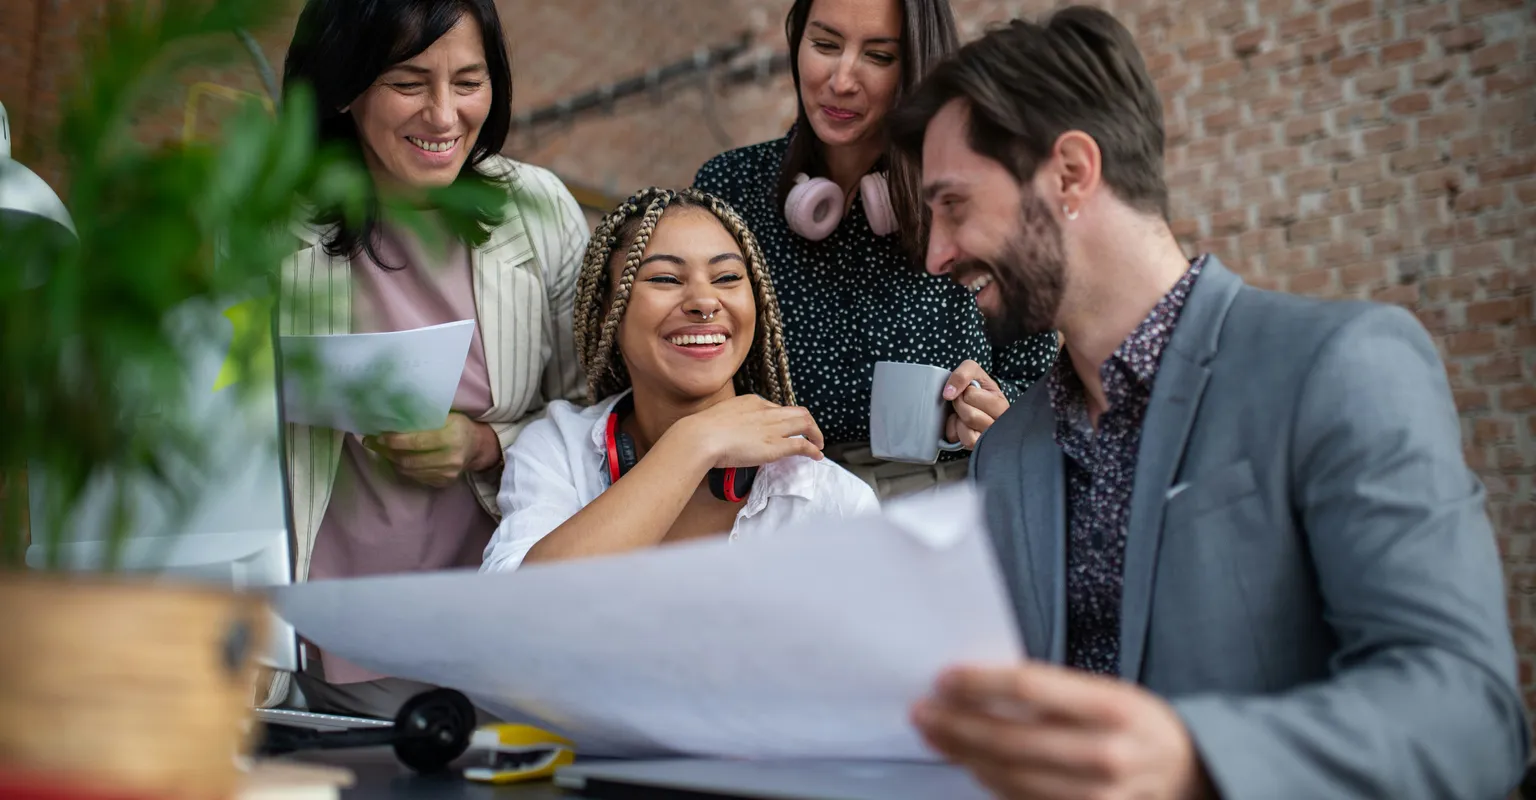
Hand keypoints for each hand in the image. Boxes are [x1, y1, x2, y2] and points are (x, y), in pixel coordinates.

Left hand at [363, 412, 500, 487]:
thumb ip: (424, 418)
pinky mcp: (443, 482)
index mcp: (452, 436)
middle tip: (376, 444)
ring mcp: (448, 473)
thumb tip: (392, 418)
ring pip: (410, 471)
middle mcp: (451, 458)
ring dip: (393, 461)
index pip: (416, 441)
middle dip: (389, 452)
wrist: (477, 447)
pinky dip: (403, 468)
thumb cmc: (458, 426)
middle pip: (410, 459)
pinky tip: (399, 459)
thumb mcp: (446, 416)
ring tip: (385, 451)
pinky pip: (416, 477)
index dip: (395, 440)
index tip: (379, 436)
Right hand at [671, 395, 825, 468]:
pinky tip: (817, 455)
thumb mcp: (720, 417)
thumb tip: (733, 433)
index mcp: (752, 401)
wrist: (701, 437)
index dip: (785, 418)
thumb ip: (732, 422)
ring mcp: (773, 427)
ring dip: (815, 434)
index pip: (777, 408)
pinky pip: (802, 445)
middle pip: (798, 412)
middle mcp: (767, 411)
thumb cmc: (703, 430)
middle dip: (808, 422)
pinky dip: (813, 449)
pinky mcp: (777, 445)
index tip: (786, 427)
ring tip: (819, 444)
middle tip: (811, 434)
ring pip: (805, 424)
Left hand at [912, 662, 1211, 799]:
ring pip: (1011, 778)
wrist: (1187, 772)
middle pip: (1011, 740)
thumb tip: (978, 687)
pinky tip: (970, 764)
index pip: (1030, 687)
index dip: (979, 682)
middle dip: (957, 725)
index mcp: (1113, 706)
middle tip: (923, 712)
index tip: (944, 678)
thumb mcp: (1107, 691)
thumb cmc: (1135, 724)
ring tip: (936, 736)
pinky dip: (991, 783)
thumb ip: (1053, 691)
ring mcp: (1100, 797)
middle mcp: (1108, 754)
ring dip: (964, 756)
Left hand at [942, 360, 1009, 448]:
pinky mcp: (976, 447)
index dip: (964, 392)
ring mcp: (988, 438)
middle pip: (971, 416)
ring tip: (962, 414)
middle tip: (962, 402)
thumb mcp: (972, 370)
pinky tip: (959, 424)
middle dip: (959, 405)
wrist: (972, 400)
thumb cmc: (976, 387)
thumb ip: (963, 374)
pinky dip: (955, 432)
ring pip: (969, 435)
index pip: (973, 396)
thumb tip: (949, 394)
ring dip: (958, 421)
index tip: (968, 391)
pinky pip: (962, 443)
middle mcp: (999, 425)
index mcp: (1001, 404)